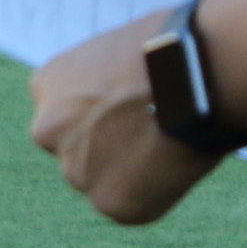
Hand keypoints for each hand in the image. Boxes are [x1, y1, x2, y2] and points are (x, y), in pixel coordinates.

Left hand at [27, 10, 225, 226]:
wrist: (198, 68)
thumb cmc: (176, 43)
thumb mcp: (123, 49)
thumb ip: (108, 82)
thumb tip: (128, 101)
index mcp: (48, 84)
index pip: (65, 112)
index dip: (104, 110)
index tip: (131, 105)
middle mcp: (48, 131)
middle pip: (79, 149)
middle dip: (110, 145)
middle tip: (154, 126)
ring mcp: (75, 171)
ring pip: (105, 180)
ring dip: (134, 168)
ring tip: (174, 136)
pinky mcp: (111, 203)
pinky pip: (136, 203)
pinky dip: (159, 190)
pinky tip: (179, 160)